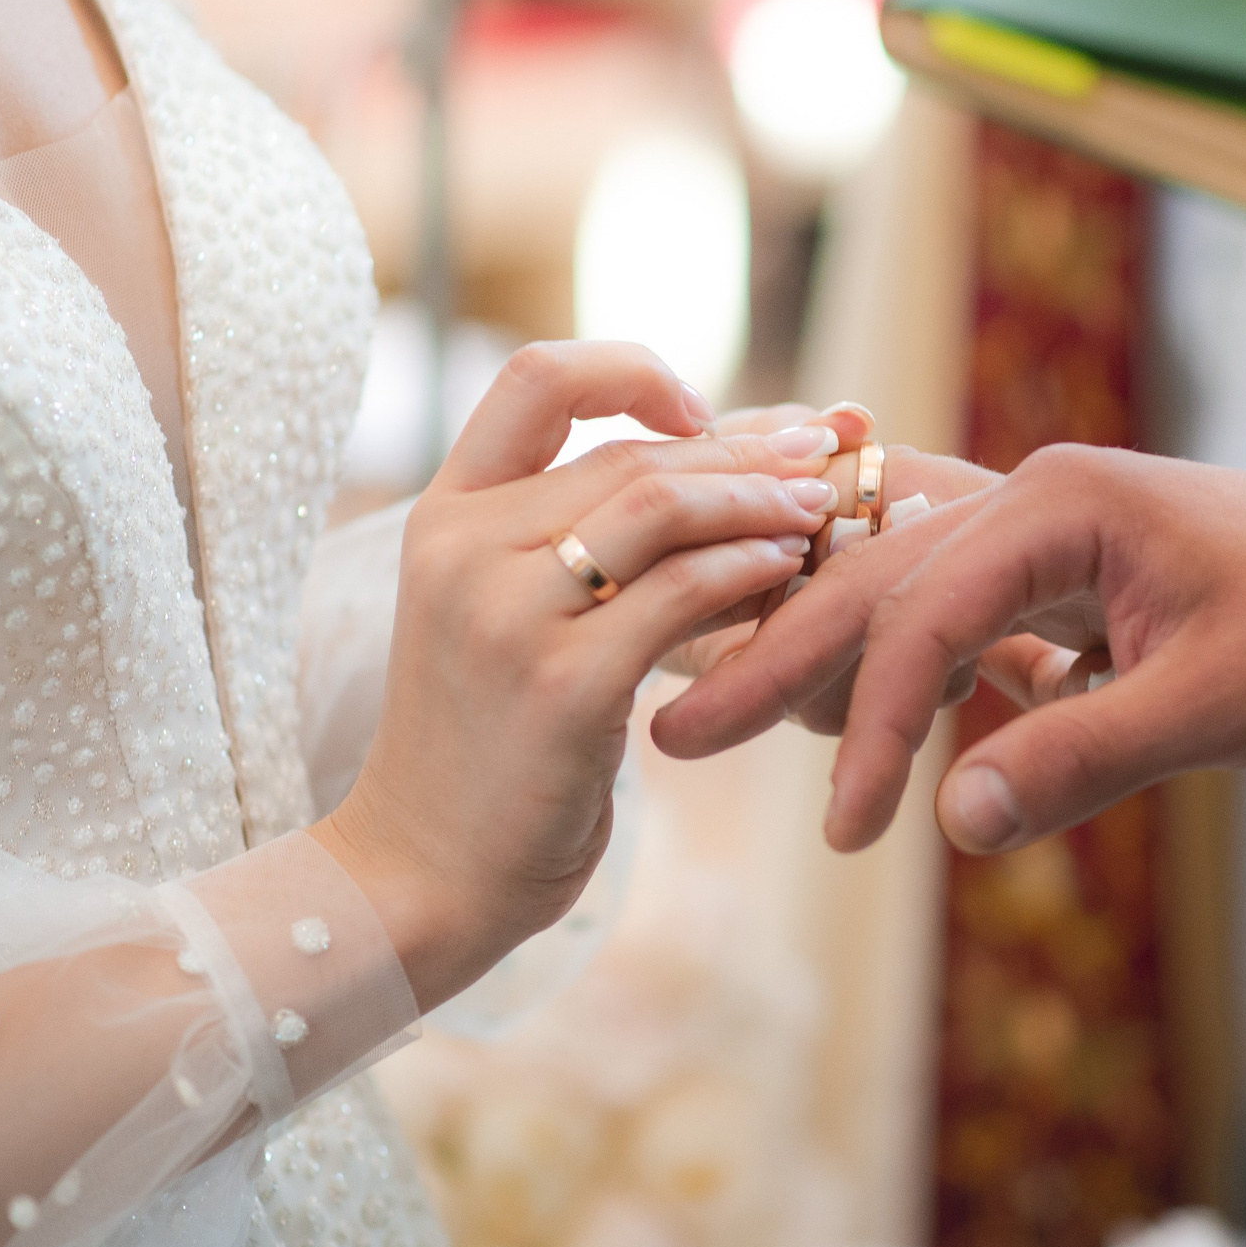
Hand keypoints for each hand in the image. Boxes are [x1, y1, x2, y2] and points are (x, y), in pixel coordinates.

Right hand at [312, 343, 847, 1007]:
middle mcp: (463, 548)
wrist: (422, 875)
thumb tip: (711, 464)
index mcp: (443, 515)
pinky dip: (748, 569)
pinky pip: (680, 594)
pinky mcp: (560, 685)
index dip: (633, 371)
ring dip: (759, 497)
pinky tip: (788, 571)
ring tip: (823, 507)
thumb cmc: (488, 749)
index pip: (537, 378)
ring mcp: (506, 615)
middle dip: (743, 444)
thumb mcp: (502, 620)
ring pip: (661, 506)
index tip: (703, 408)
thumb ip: (572, 541)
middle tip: (823, 448)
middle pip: (630, 451)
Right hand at [650, 445, 1245, 854]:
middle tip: (675, 737)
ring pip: (891, 583)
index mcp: (1059, 500)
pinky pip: (940, 602)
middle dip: (772, 658)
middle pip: (871, 576)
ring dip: (814, 652)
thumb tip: (953, 827)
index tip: (850, 829)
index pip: (920, 610)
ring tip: (721, 717)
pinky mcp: (1051, 564)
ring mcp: (1036, 522)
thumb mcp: (1213, 702)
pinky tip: (842, 711)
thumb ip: (1081, 758)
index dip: (871, 723)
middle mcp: (1030, 494)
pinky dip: (887, 658)